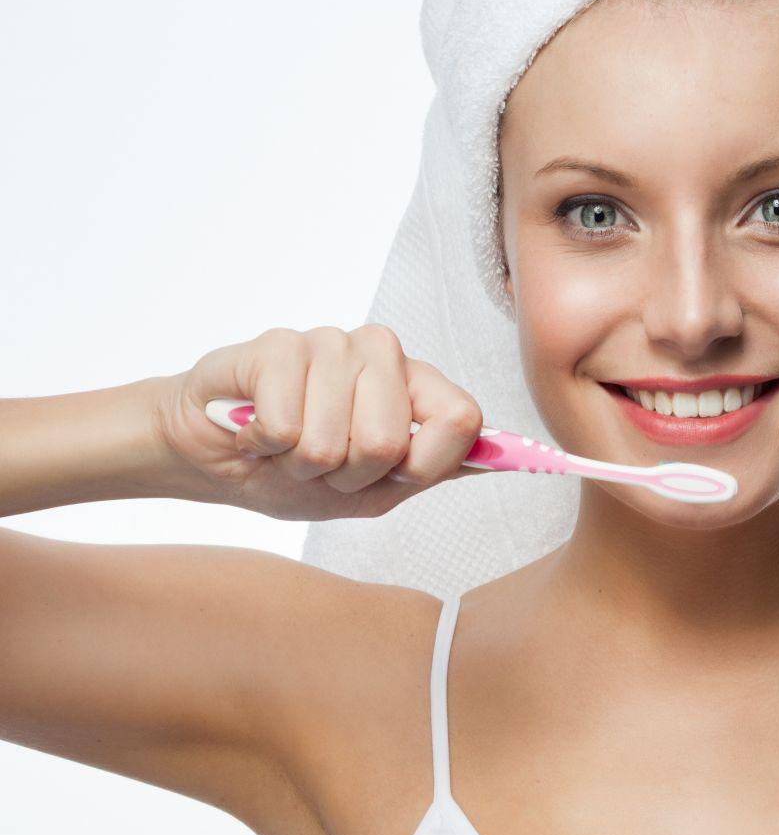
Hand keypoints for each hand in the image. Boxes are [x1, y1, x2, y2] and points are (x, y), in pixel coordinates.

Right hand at [152, 325, 488, 520]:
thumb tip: (510, 457)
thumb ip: (433, 468)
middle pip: (389, 443)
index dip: (424, 466)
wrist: (212, 459)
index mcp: (416, 386)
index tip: (394, 477)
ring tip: (286, 446)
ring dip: (298, 466)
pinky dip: (263, 447)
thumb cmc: (295, 470)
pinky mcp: (279, 346)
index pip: (463, 418)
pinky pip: (285, 426)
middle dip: (345, 477)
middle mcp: (382, 353)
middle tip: (320, 463)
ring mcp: (332, 343)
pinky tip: (256, 430)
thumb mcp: (374, 491)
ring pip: (332, 442)